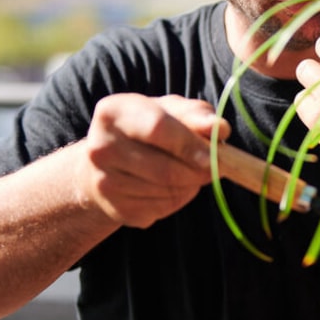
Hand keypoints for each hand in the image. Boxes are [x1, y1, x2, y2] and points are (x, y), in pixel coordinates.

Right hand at [74, 93, 230, 227]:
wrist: (105, 163)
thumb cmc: (144, 130)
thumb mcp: (168, 110)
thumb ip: (196, 114)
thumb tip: (220, 129)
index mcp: (111, 113)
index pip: (157, 128)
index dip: (190, 144)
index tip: (214, 155)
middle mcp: (100, 147)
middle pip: (165, 168)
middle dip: (198, 172)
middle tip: (214, 168)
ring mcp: (104, 181)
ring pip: (166, 191)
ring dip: (190, 185)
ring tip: (188, 173)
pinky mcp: (115, 208)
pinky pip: (161, 208)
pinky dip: (177, 199)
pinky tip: (170, 187)